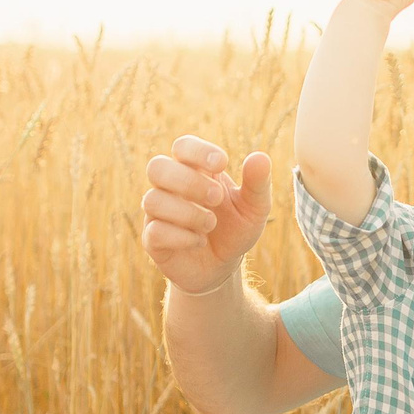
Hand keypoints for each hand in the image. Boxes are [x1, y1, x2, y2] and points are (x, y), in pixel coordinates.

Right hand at [141, 136, 272, 293]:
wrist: (222, 267)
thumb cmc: (235, 230)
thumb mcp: (254, 209)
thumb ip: (257, 184)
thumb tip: (260, 157)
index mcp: (194, 171)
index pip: (182, 146)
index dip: (197, 150)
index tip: (222, 163)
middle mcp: (170, 188)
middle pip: (157, 167)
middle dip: (188, 181)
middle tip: (217, 198)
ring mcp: (158, 214)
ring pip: (153, 200)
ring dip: (188, 212)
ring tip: (211, 224)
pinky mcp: (153, 240)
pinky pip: (154, 231)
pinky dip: (181, 236)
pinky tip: (199, 241)